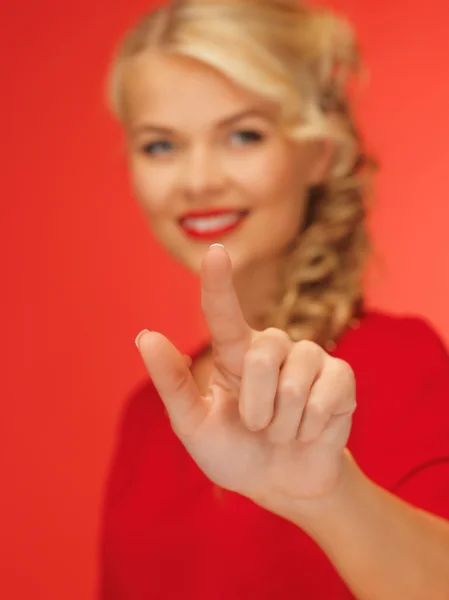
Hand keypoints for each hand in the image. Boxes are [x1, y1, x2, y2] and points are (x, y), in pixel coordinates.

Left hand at [136, 245, 355, 507]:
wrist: (283, 484)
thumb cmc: (235, 452)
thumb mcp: (195, 426)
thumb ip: (173, 384)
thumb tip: (145, 335)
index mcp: (234, 353)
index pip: (224, 314)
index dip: (219, 283)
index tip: (216, 252)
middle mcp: (272, 347)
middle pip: (261, 358)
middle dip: (256, 408)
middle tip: (258, 426)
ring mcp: (309, 359)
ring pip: (293, 383)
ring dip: (283, 425)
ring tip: (284, 431)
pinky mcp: (341, 377)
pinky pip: (325, 397)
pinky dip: (311, 428)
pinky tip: (310, 430)